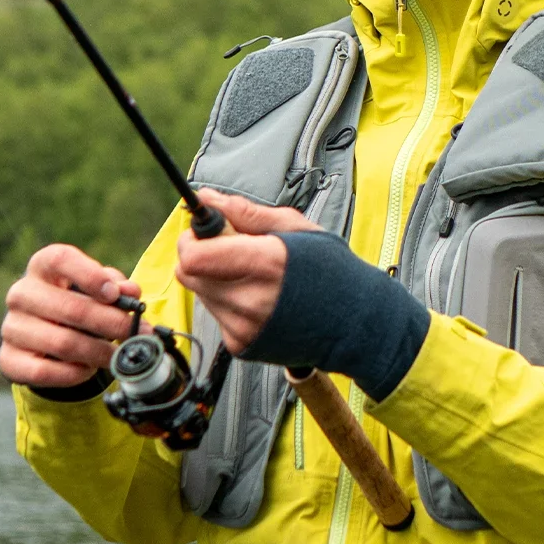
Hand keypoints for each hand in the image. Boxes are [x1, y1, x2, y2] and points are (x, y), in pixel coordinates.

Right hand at [0, 243, 143, 388]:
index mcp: (42, 266)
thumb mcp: (96, 287)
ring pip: (62, 343)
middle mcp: (22, 293)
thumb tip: (130, 292)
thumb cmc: (75, 301)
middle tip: (138, 335)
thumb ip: (115, 285)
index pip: (61, 259)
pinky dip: (73, 373)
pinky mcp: (9, 359)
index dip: (90, 276)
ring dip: (98, 353)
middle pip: (70, 308)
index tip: (115, 294)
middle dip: (111, 323)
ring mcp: (12, 327)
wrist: (42, 334)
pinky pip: (44, 371)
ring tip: (119, 356)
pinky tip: (90, 370)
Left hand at [175, 188, 319, 354]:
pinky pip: (215, 314)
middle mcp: (250, 299)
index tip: (208, 231)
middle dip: (201, 255)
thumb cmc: (330, 270)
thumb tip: (208, 198)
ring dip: (214, 278)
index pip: (194, 256)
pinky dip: (228, 301)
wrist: (355, 322)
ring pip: (200, 293)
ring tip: (251, 275)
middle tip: (229, 249)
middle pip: (189, 273)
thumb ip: (245, 212)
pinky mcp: (241, 345)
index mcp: (265, 263)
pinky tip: (258, 298)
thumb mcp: (295, 228)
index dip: (193, 238)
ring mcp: (243, 327)